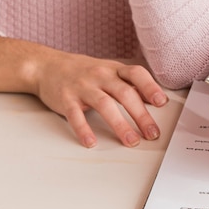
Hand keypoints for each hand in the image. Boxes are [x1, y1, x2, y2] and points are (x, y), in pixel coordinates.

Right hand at [35, 52, 168, 147]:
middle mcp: (100, 76)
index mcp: (114, 69)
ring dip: (120, 125)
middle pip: (124, 93)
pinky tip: (91, 142)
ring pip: (104, 105)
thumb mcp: (110, 71)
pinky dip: (83, 129)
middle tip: (152, 133)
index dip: (150, 87)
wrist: (46, 66)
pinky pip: (75, 115)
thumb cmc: (84, 71)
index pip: (136, 74)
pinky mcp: (65, 99)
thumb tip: (155, 100)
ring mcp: (82, 87)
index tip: (162, 102)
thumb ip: (131, 85)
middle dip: (140, 115)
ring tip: (131, 141)